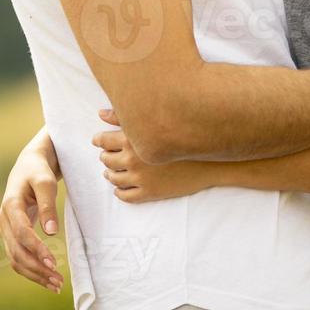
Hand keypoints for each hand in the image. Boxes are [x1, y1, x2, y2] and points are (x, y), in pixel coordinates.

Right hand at [0, 129, 63, 292]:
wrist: (29, 164)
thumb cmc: (39, 170)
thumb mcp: (46, 181)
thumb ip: (48, 204)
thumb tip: (51, 232)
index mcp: (10, 204)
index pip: (21, 233)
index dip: (36, 249)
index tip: (54, 263)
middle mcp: (4, 219)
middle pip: (17, 251)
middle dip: (37, 268)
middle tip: (58, 281)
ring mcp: (6, 228)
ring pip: (15, 258)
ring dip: (34, 274)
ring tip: (56, 285)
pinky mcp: (12, 234)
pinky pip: (18, 256)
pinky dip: (31, 269)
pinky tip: (47, 277)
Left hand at [93, 109, 210, 203]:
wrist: (210, 159)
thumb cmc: (184, 133)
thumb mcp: (154, 120)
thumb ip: (125, 116)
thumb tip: (100, 113)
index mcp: (132, 139)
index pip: (103, 141)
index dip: (99, 140)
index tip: (100, 140)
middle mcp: (133, 159)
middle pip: (106, 159)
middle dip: (106, 156)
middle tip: (108, 153)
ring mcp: (140, 179)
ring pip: (113, 179)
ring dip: (111, 173)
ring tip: (113, 169)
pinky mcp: (149, 193)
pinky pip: (125, 196)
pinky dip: (119, 191)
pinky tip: (122, 186)